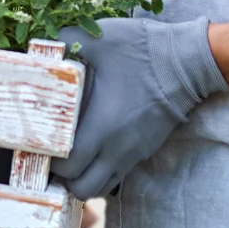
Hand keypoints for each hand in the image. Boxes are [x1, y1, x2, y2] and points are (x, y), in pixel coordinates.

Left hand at [51, 17, 228, 200]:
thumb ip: (66, 41)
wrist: (188, 61)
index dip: (51, 162)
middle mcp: (118, 148)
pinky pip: (117, 174)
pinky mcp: (145, 149)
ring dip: (83, 179)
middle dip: (63, 178)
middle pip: (83, 188)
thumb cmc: (142, 50)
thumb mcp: (100, 38)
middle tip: (51, 156)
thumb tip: (42, 47)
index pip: (70, 167)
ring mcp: (134, 152)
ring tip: (69, 157)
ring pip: (102, 187)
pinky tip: (91, 150)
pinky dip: (100, 171)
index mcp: (103, 127)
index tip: (40, 146)